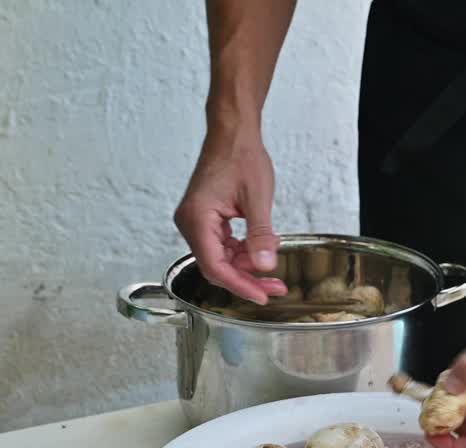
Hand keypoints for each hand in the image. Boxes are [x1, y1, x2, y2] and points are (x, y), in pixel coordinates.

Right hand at [174, 135, 286, 303]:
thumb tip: (265, 265)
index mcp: (197, 218)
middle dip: (247, 278)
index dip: (239, 285)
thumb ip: (260, 235)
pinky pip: (222, 246)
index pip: (214, 266)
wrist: (233, 133)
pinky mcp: (205, 220)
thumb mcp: (257, 198)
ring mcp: (196, 222)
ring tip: (274, 266)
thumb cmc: (240, 155)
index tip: (261, 295)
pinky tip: (262, 248)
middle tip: (275, 287)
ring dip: (247, 265)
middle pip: (217, 266)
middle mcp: (190, 222)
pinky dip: (243, 251)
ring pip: (221, 258)